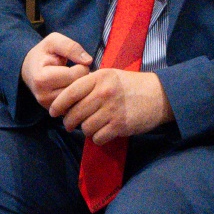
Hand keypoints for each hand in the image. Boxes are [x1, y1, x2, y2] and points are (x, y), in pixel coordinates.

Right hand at [20, 32, 91, 109]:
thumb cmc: (43, 54)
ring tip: (77, 79)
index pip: (76, 75)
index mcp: (42, 79)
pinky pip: (76, 106)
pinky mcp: (56, 112)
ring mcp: (50, 107)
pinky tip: (76, 89)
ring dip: (83, 89)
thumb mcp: (53, 41)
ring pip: (79, 99)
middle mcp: (44, 97)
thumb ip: (70, 47)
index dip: (82, 66)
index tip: (76, 62)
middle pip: (78, 89)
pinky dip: (80, 97)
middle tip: (79, 71)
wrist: (29, 70)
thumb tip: (88, 61)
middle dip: (84, 78)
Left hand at [50, 67, 172, 144]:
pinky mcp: (120, 126)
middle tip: (69, 124)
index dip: (58, 104)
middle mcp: (103, 93)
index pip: (70, 91)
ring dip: (85, 130)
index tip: (53, 112)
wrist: (160, 96)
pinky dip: (97, 138)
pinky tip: (102, 133)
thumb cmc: (132, 85)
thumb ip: (91, 83)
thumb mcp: (110, 75)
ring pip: (85, 127)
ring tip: (89, 127)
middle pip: (75, 112)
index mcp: (99, 78)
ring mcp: (112, 110)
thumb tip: (68, 95)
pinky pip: (98, 138)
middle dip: (69, 121)